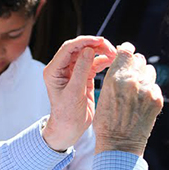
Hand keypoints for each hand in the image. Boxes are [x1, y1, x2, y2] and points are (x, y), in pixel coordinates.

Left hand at [42, 36, 115, 151]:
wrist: (69, 129)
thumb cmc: (67, 114)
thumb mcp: (74, 92)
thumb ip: (81, 70)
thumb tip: (89, 50)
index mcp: (54, 70)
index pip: (68, 48)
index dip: (84, 41)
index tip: (99, 40)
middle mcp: (62, 68)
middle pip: (79, 49)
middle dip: (95, 46)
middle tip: (111, 47)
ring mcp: (73, 72)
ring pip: (88, 55)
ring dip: (101, 52)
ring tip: (114, 53)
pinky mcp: (83, 77)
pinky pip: (93, 64)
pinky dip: (103, 61)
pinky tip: (112, 61)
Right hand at [94, 42, 162, 155]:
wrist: (119, 145)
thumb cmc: (106, 122)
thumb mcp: (104, 94)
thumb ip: (115, 77)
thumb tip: (124, 63)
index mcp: (115, 77)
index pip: (126, 51)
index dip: (127, 50)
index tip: (127, 52)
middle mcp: (132, 81)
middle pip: (139, 59)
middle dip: (135, 65)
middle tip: (130, 76)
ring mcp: (147, 90)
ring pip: (150, 71)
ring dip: (144, 76)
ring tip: (136, 90)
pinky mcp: (157, 100)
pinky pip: (155, 86)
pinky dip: (150, 91)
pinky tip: (141, 103)